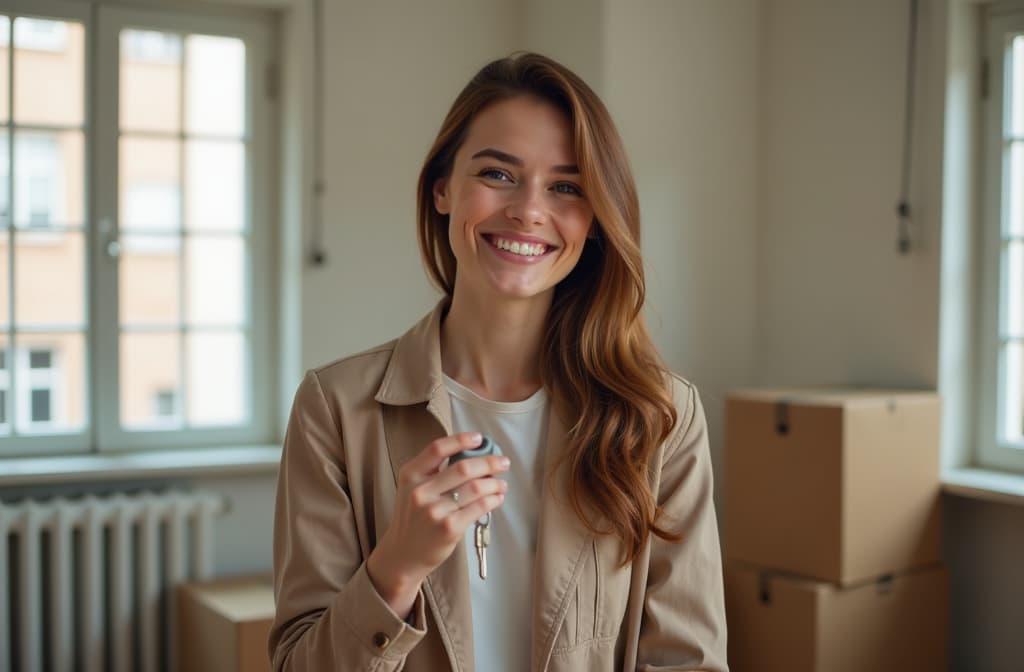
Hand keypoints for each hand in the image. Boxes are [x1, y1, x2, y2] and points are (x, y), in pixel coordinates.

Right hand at [366, 432, 508, 618]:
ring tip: (502, 484)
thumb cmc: (413, 518)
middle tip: (503, 462)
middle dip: (489, 462)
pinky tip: (497, 498)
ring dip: (495, 484)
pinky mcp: (449, 528)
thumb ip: (434, 472)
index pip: (438, 448)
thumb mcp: (412, 489)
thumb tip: (473, 456)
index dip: (461, 440)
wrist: (403, 554)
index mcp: (411, 475)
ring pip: (476, 488)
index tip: (479, 438)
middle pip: (463, 468)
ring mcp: (434, 510)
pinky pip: (479, 507)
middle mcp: (420, 491)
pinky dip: (493, 500)